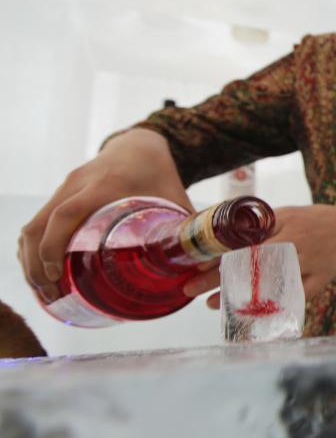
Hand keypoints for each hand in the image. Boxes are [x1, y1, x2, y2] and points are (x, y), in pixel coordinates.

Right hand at [18, 129, 191, 303]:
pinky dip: (33, 247)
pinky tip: (42, 271)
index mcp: (105, 185)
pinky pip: (37, 221)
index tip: (56, 275)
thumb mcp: (175, 198)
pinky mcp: (61, 193)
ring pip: (33, 224)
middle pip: (40, 224)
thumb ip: (186, 230)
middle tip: (50, 294)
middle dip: (36, 263)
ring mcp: (66, 187)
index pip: (67, 213)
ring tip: (44, 290)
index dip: (54, 244)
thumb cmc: (160, 173)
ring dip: (31, 258)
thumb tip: (203, 268)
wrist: (141, 143)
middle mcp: (78, 184)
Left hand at [186, 205, 335, 307]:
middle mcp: (292, 246)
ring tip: (212, 304)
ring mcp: (303, 266)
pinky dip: (269, 307)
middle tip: (189, 289)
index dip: (215, 255)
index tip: (193, 265)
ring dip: (235, 296)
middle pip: (246, 266)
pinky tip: (248, 313)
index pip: (242, 242)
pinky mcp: (314, 283)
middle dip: (214, 279)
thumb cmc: (319, 220)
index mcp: (283, 226)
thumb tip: (227, 230)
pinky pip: (289, 298)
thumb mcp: (289, 212)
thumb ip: (262, 223)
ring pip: (264, 286)